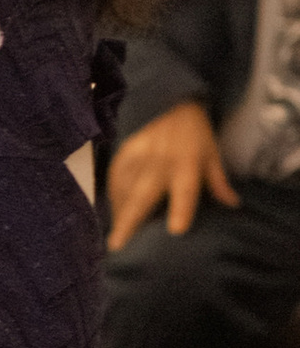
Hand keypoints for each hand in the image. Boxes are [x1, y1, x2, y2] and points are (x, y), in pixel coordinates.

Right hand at [106, 100, 237, 250]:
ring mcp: (138, 157)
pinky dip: (113, 198)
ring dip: (119, 214)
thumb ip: (219, 182)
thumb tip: (234, 205)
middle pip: (142, 195)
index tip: (176, 231)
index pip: (185, 190)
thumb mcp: (212, 155)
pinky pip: (114, 180)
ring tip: (115, 238)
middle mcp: (160, 162)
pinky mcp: (123, 153)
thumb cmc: (195, 133)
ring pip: (124, 191)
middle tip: (117, 245)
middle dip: (129, 220)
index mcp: (187, 164)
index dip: (182, 210)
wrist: (170, 101)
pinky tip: (114, 212)